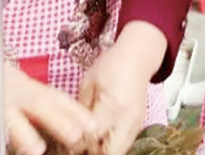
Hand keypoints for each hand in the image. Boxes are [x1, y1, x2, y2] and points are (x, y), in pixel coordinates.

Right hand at [0, 60, 96, 154]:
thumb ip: (37, 102)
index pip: (56, 98)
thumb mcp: (19, 88)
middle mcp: (15, 93)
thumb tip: (67, 121)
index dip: (74, 111)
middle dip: (60, 120)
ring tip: (37, 150)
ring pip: (12, 118)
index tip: (92, 124)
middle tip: (78, 134)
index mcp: (29, 89)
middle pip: (40, 105)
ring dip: (25, 134)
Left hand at [80, 23, 164, 154]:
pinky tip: (101, 134)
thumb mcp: (88, 83)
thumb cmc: (111, 65)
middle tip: (79, 143)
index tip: (66, 139)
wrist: (138, 57)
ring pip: (118, 151)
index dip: (77, 142)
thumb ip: (80, 110)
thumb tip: (70, 131)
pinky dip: (111, 144)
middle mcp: (128, 119)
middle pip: (110, 153)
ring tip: (90, 139)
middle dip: (93, 152)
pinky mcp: (138, 126)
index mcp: (113, 105)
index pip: (92, 136)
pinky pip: (124, 144)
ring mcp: (136, 124)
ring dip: (102, 150)